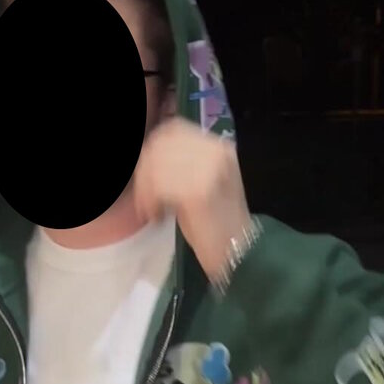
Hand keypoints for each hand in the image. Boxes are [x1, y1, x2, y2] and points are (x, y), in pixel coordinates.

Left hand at [132, 118, 250, 282]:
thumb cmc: (217, 224)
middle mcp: (216, 152)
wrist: (238, 253)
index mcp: (219, 147)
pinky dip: (151, 201)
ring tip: (152, 210)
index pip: (174, 130)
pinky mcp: (198, 192)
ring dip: (147, 188)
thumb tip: (150, 156)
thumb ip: (183, 164)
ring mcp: (209, 170)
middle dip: (146, 170)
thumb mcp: (202, 182)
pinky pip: (161, 185)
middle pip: (163, 144)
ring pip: (158, 164)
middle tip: (145, 197)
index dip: (154, 149)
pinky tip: (157, 216)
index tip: (147, 173)